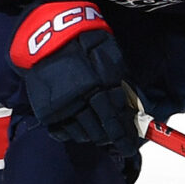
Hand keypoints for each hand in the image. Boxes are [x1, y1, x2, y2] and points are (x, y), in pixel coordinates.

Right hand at [9, 0, 139, 151]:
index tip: (130, 145)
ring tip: (100, 136)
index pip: (113, 119)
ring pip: (81, 135)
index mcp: (96, 86)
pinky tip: (79, 132)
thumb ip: (124, 84)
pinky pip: (60, 132)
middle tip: (119, 144)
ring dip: (94, 137)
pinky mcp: (46, 110)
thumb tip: (138, 108)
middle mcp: (78, 100)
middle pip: (99, 130)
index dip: (123, 135)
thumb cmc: (84, 43)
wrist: (47, 38)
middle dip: (111, 139)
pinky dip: (72, 135)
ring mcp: (60, 107)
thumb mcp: (110, 57)